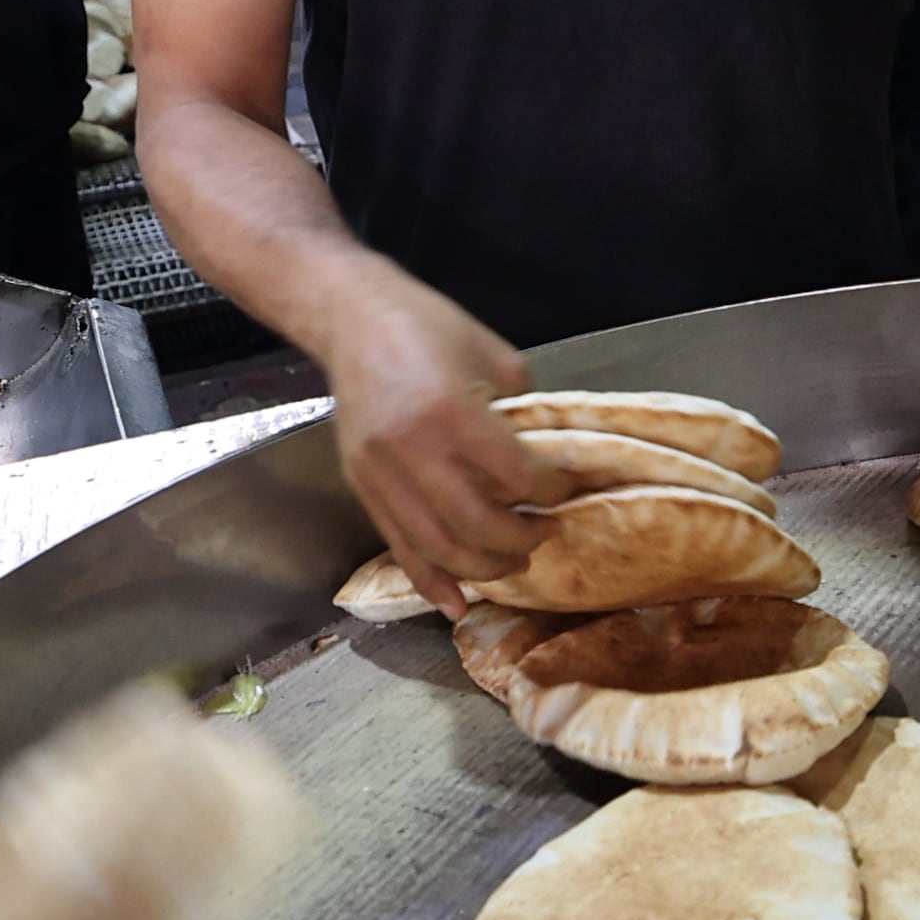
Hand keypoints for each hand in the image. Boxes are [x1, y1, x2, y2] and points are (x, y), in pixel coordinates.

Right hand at [316, 262, 543, 614]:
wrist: (351, 317)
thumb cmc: (426, 325)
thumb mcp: (492, 354)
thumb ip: (522, 409)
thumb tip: (552, 455)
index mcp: (450, 412)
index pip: (517, 477)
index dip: (553, 492)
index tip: (569, 489)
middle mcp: (412, 450)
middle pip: (478, 526)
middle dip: (523, 540)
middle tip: (546, 531)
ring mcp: (381, 473)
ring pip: (439, 548)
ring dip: (484, 567)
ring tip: (513, 559)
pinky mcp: (361, 486)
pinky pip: (399, 547)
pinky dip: (431, 582)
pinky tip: (457, 603)